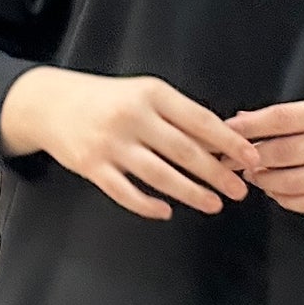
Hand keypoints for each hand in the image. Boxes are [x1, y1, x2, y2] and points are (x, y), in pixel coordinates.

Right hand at [3, 69, 263, 219]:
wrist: (51, 103)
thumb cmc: (108, 99)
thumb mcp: (145, 93)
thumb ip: (178, 115)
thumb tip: (221, 143)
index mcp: (152, 94)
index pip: (199, 120)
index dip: (229, 142)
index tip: (251, 158)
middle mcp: (132, 116)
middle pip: (184, 150)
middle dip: (216, 173)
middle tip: (240, 189)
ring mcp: (110, 143)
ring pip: (159, 175)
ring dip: (191, 192)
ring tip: (214, 204)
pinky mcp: (92, 167)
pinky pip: (125, 192)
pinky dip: (148, 204)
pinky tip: (166, 210)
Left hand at [223, 90, 303, 214]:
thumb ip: (297, 114)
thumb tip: (247, 120)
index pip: (281, 119)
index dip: (249, 126)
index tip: (227, 129)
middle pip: (281, 153)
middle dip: (249, 157)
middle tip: (232, 157)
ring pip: (290, 183)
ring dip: (264, 180)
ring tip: (254, 174)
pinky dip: (284, 199)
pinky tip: (276, 190)